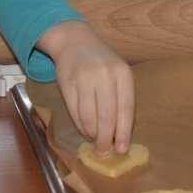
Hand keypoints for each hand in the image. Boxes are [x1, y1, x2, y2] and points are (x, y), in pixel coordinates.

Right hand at [40, 21, 134, 156]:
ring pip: (89, 116)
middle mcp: (104, 75)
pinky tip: (85, 129)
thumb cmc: (102, 62)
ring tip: (94, 139)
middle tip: (104, 151)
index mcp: (123, 73)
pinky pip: (74, 112)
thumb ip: (120, 99)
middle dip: (106, 138)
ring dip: (92, 133)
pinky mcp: (67, 83)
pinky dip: (80, 126)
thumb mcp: (118, 73)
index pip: (125, 108)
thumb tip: (120, 134)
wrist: (75, 41)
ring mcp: (84, 78)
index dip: (124, 131)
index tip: (122, 149)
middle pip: (107, 116)